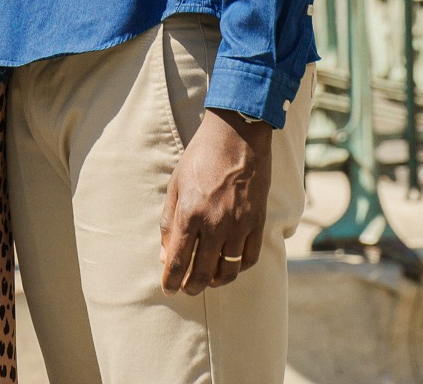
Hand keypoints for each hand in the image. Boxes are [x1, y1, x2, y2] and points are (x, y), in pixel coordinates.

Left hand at [160, 109, 272, 294]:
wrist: (237, 134)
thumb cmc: (201, 156)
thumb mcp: (176, 184)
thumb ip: (168, 221)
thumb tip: (164, 255)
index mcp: (190, 212)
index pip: (178, 260)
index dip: (171, 280)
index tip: (168, 289)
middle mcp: (214, 223)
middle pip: (202, 272)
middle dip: (191, 287)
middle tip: (186, 289)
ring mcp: (239, 224)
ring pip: (227, 271)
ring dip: (215, 281)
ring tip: (207, 280)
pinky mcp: (257, 221)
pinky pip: (249, 258)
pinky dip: (238, 268)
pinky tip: (230, 265)